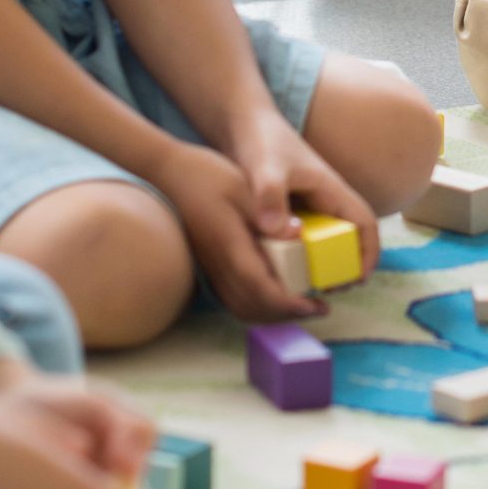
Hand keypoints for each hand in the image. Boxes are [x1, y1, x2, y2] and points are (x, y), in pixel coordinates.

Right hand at [148, 139, 320, 322]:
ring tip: (301, 304)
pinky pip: (234, 298)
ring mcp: (212, 269)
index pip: (260, 289)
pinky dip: (258, 304)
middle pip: (252, 307)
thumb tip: (298, 234)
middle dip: (286, 314)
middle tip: (318, 307)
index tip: (315, 304)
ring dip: (272, 313)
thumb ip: (268, 213)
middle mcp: (219, 266)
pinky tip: (277, 292)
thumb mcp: (243, 188)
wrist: (170, 175)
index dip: (288, 303)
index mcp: (230, 247)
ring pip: (241, 307)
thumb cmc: (207, 176)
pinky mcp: (211, 267)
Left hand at [228, 112, 382, 275]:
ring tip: (309, 287)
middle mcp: (326, 198)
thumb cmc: (261, 140)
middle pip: (350, 236)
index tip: (359, 278)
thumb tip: (280, 232)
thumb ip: (270, 197)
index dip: (368, 251)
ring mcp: (310, 203)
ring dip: (325, 262)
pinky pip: (306, 236)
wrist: (243, 123)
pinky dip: (303, 255)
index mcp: (331, 189)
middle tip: (330, 291)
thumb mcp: (264, 168)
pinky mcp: (292, 207)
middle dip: (348, 265)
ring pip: (328, 238)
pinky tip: (285, 270)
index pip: (364, 222)